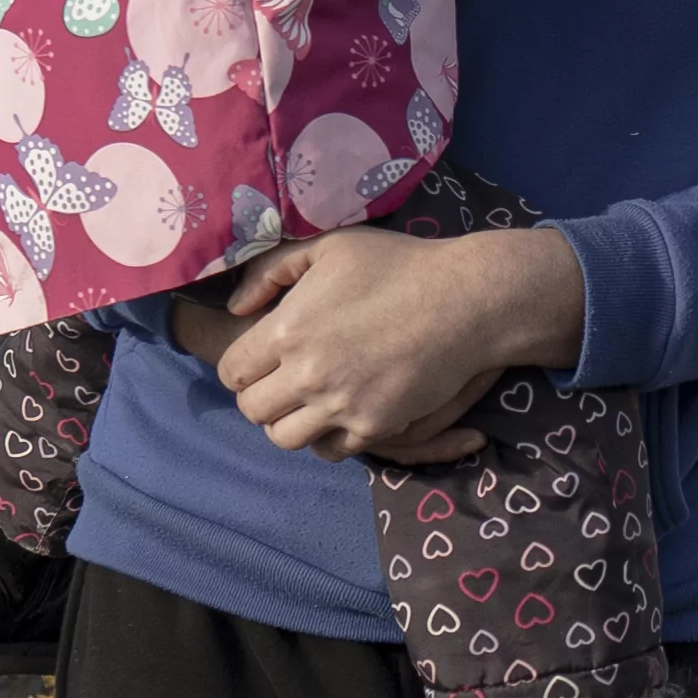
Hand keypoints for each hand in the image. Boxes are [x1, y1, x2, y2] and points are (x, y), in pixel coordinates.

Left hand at [185, 219, 585, 460]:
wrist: (464, 301)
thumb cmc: (396, 265)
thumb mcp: (328, 246)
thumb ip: (270, 269)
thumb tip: (236, 307)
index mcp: (287, 329)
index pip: (232, 372)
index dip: (243, 366)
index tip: (261, 360)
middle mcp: (306, 374)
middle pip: (252, 411)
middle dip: (262, 397)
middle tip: (283, 382)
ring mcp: (340, 405)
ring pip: (285, 438)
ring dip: (290, 422)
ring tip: (309, 402)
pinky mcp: (374, 426)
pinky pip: (331, 451)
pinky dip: (329, 438)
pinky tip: (341, 414)